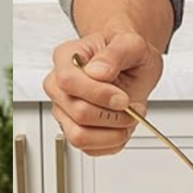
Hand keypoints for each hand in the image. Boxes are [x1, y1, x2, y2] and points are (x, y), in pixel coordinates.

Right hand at [41, 31, 162, 156]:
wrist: (132, 65)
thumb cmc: (127, 53)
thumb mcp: (131, 44)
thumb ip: (115, 53)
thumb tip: (98, 72)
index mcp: (66, 58)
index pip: (68, 82)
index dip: (98, 94)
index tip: (123, 97)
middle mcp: (59, 86)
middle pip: (77, 113)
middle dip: (113, 115)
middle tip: (133, 107)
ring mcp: (64, 111)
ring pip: (79, 136)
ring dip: (113, 132)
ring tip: (129, 118)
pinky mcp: (75, 130)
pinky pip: (90, 148)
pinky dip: (113, 141)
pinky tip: (122, 126)